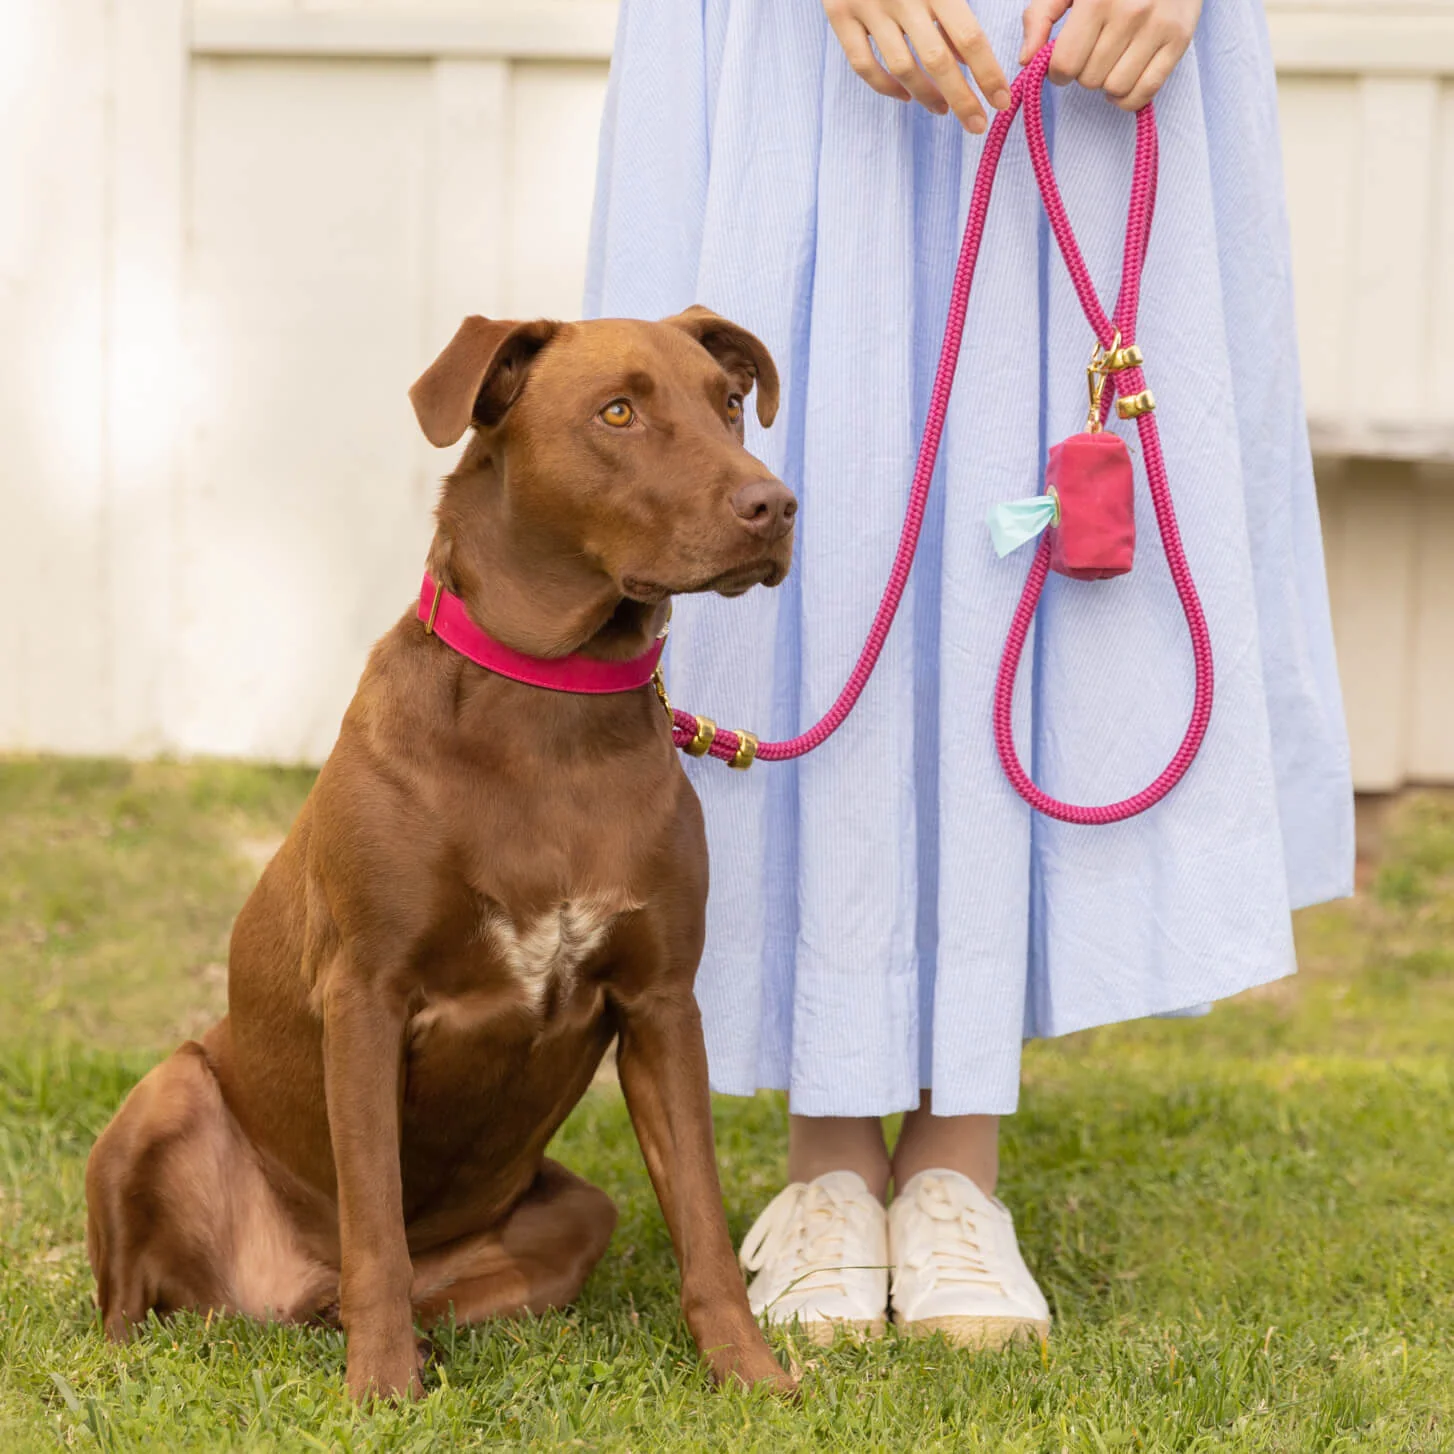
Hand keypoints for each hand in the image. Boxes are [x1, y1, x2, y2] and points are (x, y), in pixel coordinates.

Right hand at [823, 0, 1011, 133]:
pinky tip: (905, 96)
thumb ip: (956, 12)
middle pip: (937, 61)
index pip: (969, 37)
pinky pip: (863, 65)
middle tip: (976, 125)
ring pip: (901, 69)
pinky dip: (885, 87)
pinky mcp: (840, 15)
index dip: (987, 73)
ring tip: (942, 109)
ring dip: (926, 96)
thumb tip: (967, 60)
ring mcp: (868, 8)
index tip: (1001, 100)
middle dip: (962, 99)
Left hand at [1020, 0, 1202, 110]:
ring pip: (1115, 89)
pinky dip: (1128, 99)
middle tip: (1093, 54)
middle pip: (1089, 79)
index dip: (1058, 71)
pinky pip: (1145, 93)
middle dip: (1084, 73)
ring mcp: (1158, 26)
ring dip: (1106, 85)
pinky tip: (1124, 82)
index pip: (1065, 64)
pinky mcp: (1179, 39)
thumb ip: (1040, 16)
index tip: (1063, 63)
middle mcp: (1130, 12)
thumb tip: (1026, 60)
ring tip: (1110, 64)